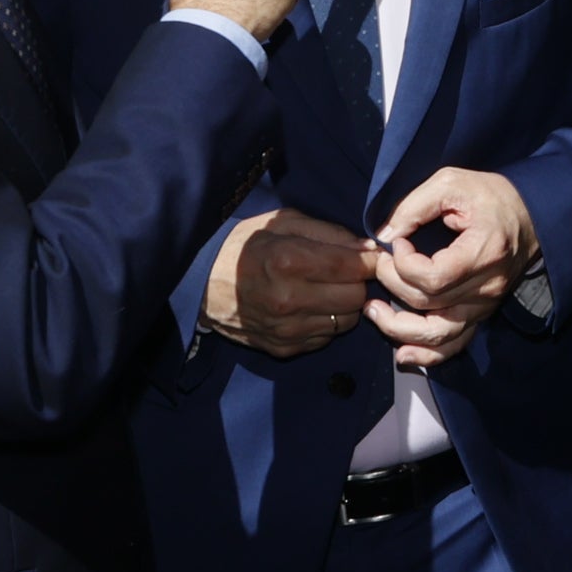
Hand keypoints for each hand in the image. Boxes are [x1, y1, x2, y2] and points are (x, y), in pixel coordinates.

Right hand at [204, 207, 374, 357]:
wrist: (199, 285)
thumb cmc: (244, 246)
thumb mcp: (283, 223)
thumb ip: (330, 233)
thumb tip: (370, 248)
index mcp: (288, 261)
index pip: (354, 267)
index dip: (370, 260)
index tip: (371, 256)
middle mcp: (289, 299)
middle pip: (356, 297)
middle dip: (357, 282)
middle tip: (345, 272)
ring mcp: (286, 329)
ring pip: (346, 321)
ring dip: (343, 305)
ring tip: (325, 289)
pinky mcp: (283, 348)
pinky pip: (326, 338)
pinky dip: (325, 322)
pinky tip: (308, 307)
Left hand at [369, 166, 536, 368]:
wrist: (532, 217)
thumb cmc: (492, 196)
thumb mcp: (452, 182)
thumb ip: (414, 206)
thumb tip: (384, 235)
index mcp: (484, 252)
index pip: (434, 277)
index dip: (404, 263)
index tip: (397, 241)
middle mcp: (487, 287)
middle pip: (429, 303)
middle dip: (392, 284)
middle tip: (379, 262)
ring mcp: (485, 305)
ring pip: (438, 334)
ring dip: (400, 329)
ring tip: (373, 311)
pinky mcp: (481, 313)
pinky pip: (455, 345)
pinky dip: (427, 355)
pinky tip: (403, 354)